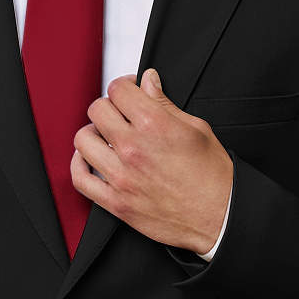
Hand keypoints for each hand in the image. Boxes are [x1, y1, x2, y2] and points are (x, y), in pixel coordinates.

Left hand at [71, 69, 232, 252]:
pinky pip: (80, 179)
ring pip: (83, 140)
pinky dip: (78, 165)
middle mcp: (133, 148)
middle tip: (121, 113)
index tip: (131, 91)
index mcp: (154, 125)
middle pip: (97, 110)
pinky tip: (88, 158)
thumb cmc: (213, 176)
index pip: (119, 90)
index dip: (125, 85)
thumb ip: (165, 104)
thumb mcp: (196, 128)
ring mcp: (121, 177)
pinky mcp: (116, 202)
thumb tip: (148, 81)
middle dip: (109, 106)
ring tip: (105, 135)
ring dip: (93, 132)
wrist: (220, 217)